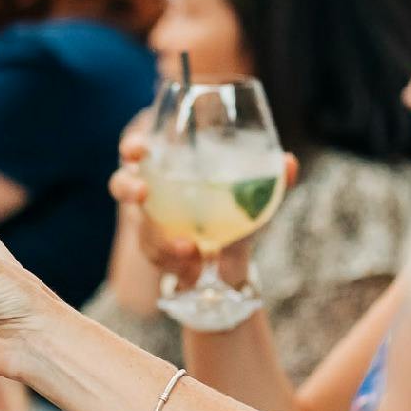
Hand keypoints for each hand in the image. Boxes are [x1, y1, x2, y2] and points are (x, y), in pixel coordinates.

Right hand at [109, 133, 298, 289]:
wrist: (229, 259)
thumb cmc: (234, 212)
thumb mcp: (254, 195)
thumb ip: (271, 178)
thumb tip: (288, 161)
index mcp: (167, 167)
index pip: (137, 150)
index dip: (131, 147)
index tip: (138, 149)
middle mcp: (149, 193)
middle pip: (121, 183)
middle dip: (127, 186)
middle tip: (142, 192)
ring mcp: (147, 225)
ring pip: (138, 227)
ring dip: (155, 236)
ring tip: (185, 247)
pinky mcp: (154, 252)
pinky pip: (155, 255)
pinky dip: (175, 260)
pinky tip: (193, 262)